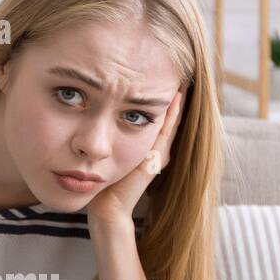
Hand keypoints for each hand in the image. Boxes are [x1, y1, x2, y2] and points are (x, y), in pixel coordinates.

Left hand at [85, 87, 186, 225]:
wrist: (108, 209)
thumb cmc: (103, 186)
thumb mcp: (108, 157)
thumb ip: (110, 140)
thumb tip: (98, 125)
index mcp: (146, 150)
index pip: (158, 119)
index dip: (160, 99)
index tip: (160, 77)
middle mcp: (157, 151)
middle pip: (168, 118)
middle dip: (171, 96)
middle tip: (178, 71)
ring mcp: (158, 155)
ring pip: (170, 121)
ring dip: (177, 100)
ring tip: (182, 77)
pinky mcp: (155, 158)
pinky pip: (166, 130)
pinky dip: (172, 113)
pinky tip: (176, 96)